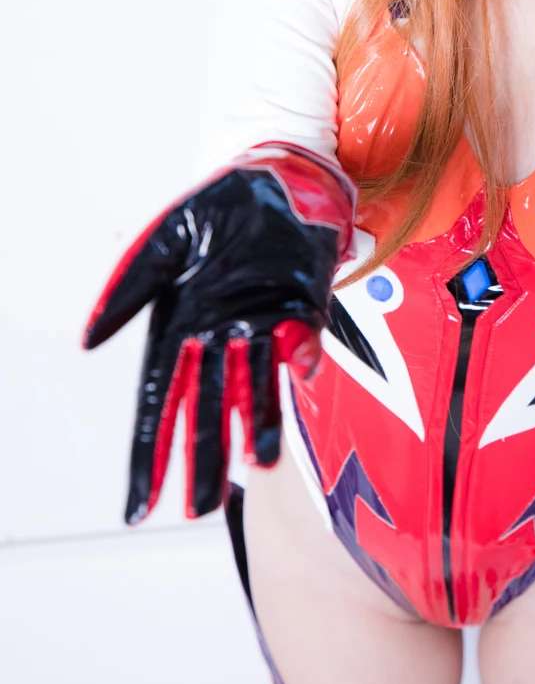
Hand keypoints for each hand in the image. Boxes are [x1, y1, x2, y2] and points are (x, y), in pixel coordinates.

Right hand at [82, 142, 355, 524]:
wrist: (271, 175)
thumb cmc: (211, 207)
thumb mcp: (160, 246)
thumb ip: (126, 293)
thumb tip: (87, 341)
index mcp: (177, 328)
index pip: (160, 403)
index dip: (152, 454)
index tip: (142, 506)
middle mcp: (218, 338)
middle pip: (206, 409)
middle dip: (203, 457)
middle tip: (200, 508)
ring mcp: (260, 328)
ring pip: (254, 391)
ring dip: (255, 428)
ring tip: (256, 469)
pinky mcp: (299, 311)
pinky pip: (297, 348)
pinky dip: (297, 364)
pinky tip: (295, 378)